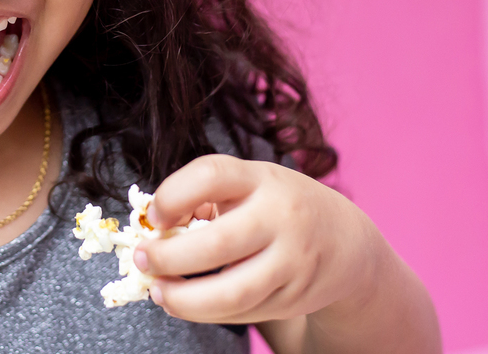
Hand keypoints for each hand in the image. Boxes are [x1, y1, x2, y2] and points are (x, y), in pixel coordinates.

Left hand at [133, 154, 385, 325]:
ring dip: (185, 299)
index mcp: (261, 178)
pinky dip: (208, 312)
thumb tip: (155, 228)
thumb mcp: (248, 185)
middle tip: (142, 260)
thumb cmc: (276, 206)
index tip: (154, 216)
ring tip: (159, 291)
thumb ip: (204, 197)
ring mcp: (292, 262)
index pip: (211, 176)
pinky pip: (243, 312)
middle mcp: (282, 217)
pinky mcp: (294, 298)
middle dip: (168, 258)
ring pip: (231, 293)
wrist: (345, 241)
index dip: (172, 196)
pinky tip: (187, 302)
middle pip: (217, 244)